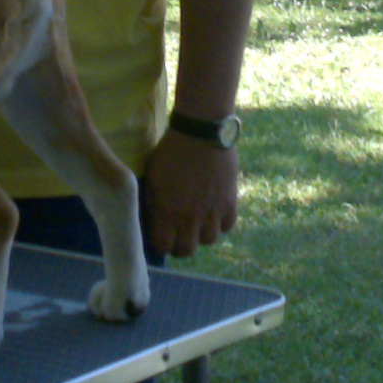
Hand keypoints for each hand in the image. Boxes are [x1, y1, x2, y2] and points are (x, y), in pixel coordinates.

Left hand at [142, 129, 238, 258]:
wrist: (200, 131)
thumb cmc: (171, 151)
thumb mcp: (152, 176)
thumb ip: (153, 202)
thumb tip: (154, 220)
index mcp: (167, 212)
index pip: (163, 247)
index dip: (160, 244)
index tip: (160, 236)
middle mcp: (190, 218)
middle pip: (186, 251)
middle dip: (180, 245)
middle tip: (178, 234)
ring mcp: (212, 212)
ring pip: (208, 241)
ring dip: (201, 234)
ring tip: (197, 221)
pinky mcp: (230, 202)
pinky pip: (227, 226)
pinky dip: (220, 222)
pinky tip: (213, 211)